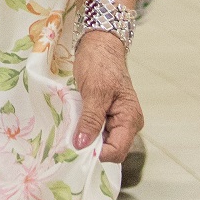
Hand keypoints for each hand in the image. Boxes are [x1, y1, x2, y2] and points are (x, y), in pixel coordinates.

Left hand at [70, 30, 142, 162]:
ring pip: (101, 142)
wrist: (99, 45)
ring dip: (85, 139)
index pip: (117, 151)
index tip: (76, 148)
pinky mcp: (106, 116)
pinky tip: (72, 125)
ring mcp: (117, 120)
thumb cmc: (100, 64)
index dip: (97, 154)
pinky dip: (84, 130)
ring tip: (69, 132)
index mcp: (130, 119)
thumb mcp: (94, 91)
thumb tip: (82, 145)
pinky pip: (96, 132)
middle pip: (110, 150)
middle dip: (90, 149)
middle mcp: (127, 124)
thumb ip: (90, 119)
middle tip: (68, 142)